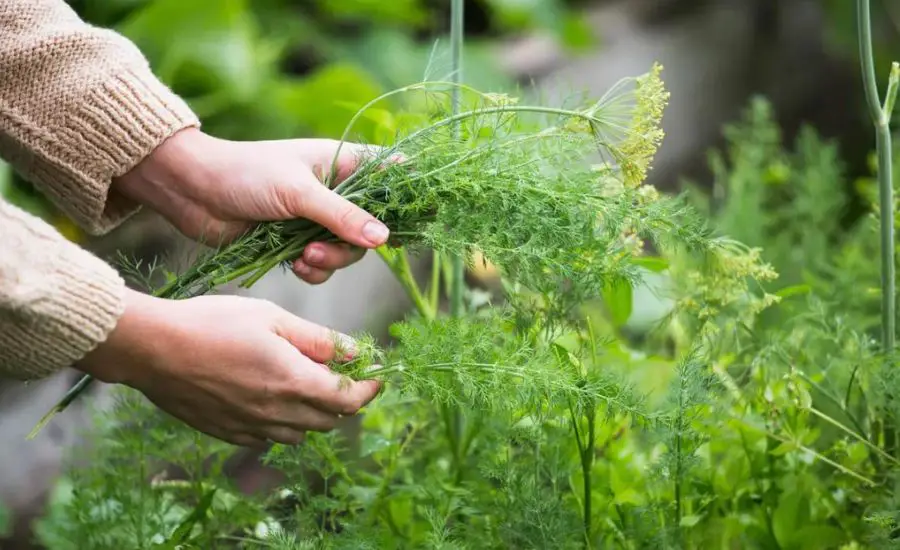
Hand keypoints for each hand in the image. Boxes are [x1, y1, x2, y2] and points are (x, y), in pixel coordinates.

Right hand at [77, 288, 380, 446]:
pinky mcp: (228, 433)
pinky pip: (269, 438)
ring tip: (305, 384)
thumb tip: (355, 351)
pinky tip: (271, 397)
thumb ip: (318, 339)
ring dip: (314, 414)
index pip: (348, 400)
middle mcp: (276, 412)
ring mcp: (251, 427)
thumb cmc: (213, 322)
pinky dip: (282, 423)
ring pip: (301, 433)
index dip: (369, 389)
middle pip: (329, 420)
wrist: (153, 348)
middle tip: (342, 375)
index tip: (376, 376)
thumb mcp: (273, 318)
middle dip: (344, 400)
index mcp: (293, 381)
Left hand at [114, 128, 388, 284]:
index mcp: (342, 163)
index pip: (389, 173)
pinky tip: (295, 265)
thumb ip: (342, 216)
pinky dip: (313, 271)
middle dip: (352, 245)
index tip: (415, 217)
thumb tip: (384, 239)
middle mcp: (335, 191)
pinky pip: (322, 266)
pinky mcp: (295, 242)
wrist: (193, 193)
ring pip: (347, 251)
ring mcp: (315, 218)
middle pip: (371, 226)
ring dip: (330, 260)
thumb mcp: (297, 193)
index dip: (406, 196)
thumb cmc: (245, 174)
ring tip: (303, 257)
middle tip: (323, 248)